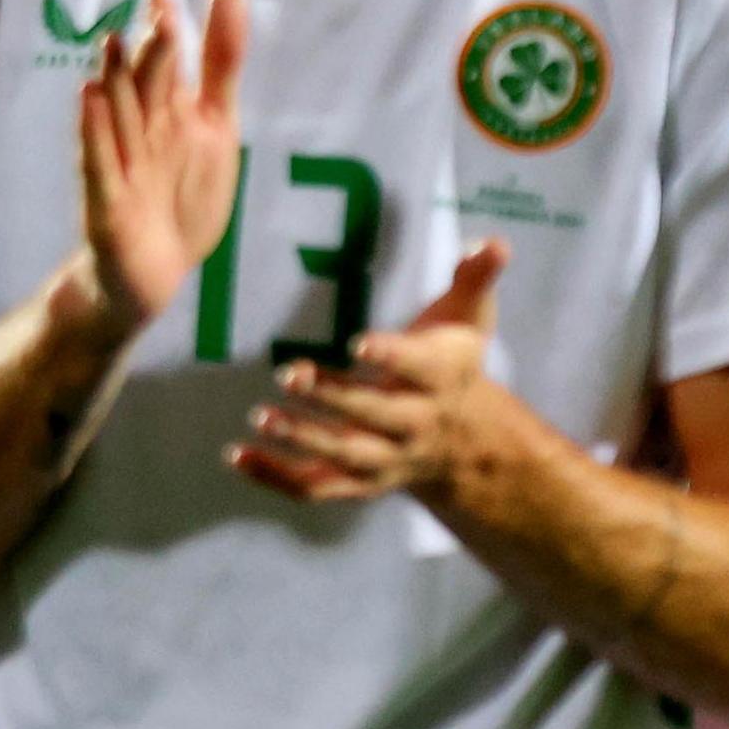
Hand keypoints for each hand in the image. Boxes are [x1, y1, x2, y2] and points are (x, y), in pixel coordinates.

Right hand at [73, 0, 249, 336]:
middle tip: (158, 12)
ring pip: (117, 119)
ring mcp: (119, 166)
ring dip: (115, 84)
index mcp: (166, 111)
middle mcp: (139, 132)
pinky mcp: (105, 204)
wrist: (154, 274)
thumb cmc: (181, 194)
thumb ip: (222, 63)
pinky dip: (95, 135)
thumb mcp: (217, 125)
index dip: (167, 30)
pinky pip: (98, 165)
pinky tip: (89, 101)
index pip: (165, 64)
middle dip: (151, 53)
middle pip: (143, 87)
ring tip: (114, 43)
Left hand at [238, 241, 509, 501]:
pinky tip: (236, 454)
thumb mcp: (470, 315)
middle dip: (334, 398)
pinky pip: (316, 486)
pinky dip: (275, 476)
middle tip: (290, 374)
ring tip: (262, 416)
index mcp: (443, 377)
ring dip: (302, 439)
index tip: (356, 342)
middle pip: (376, 415)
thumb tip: (492, 242)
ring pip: (345, 457)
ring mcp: (387, 459)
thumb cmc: (453, 360)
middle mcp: (417, 424)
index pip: (419, 367)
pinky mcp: (358, 482)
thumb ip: (476, 276)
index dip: (390, 355)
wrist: (465, 439)